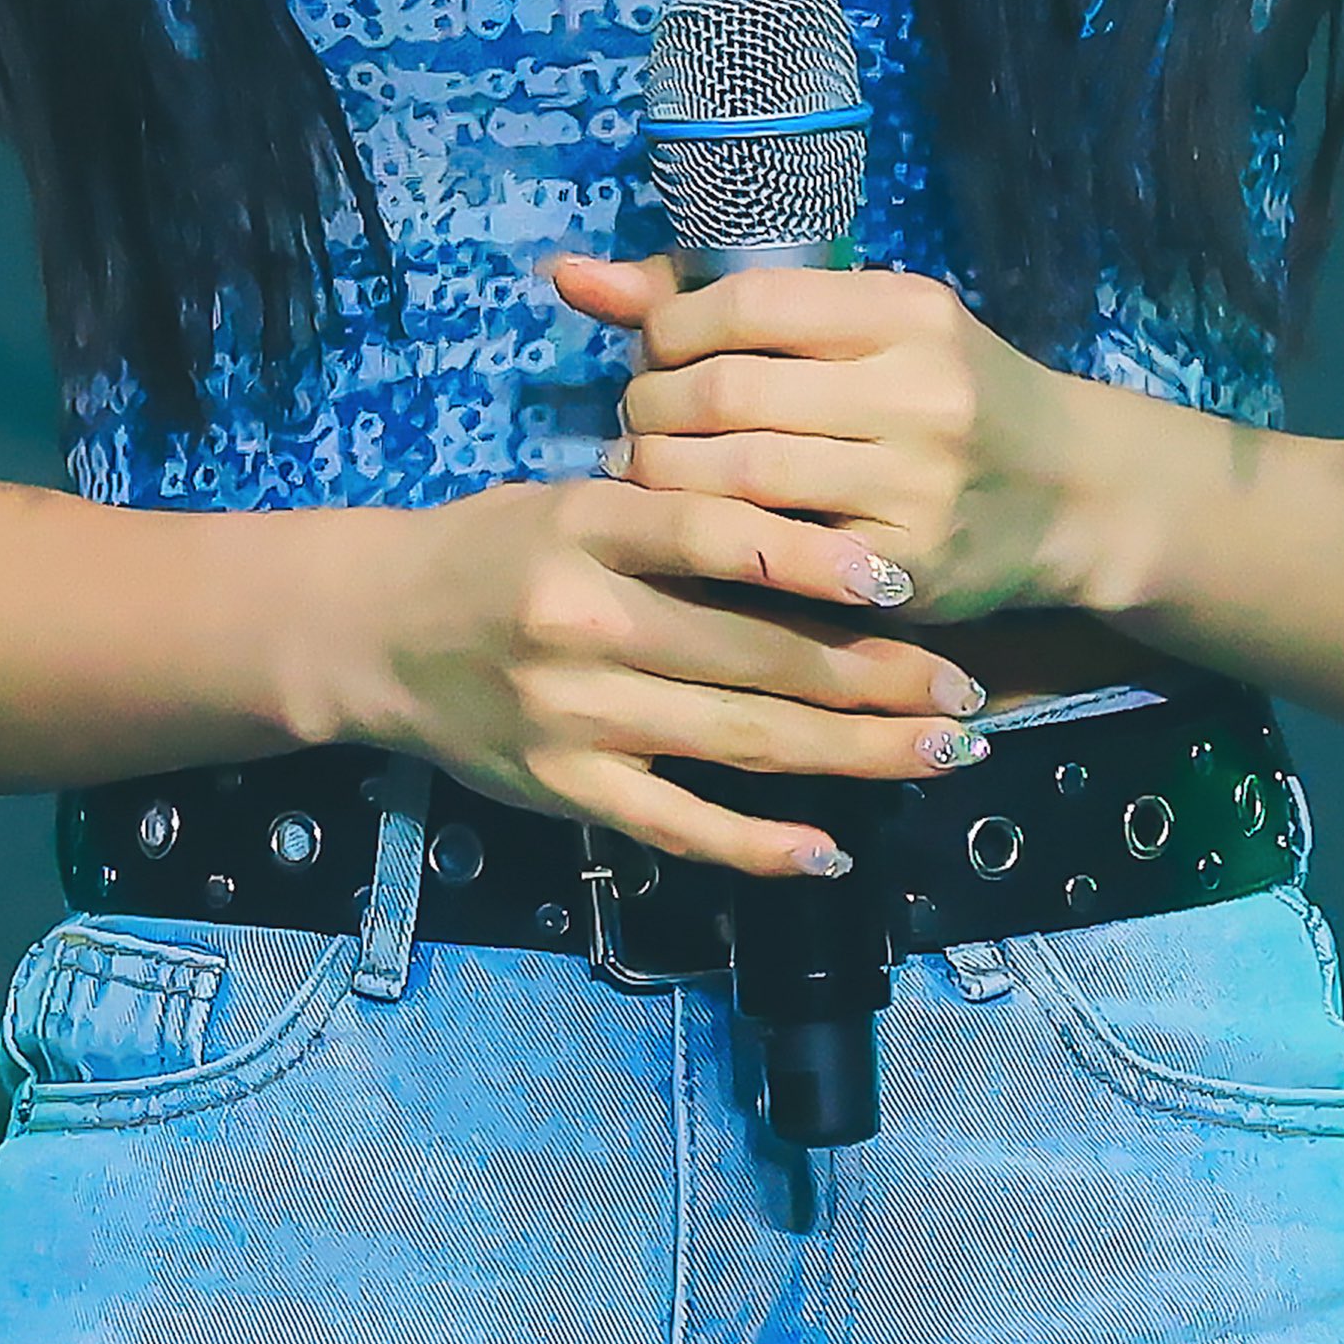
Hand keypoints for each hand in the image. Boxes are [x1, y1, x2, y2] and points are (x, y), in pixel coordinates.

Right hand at [350, 476, 1001, 886]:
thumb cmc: (498, 545)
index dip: (817, 561)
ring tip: (938, 751)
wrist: (377, 630)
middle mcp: (586, 621)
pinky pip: (679, 825)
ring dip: (852, 753)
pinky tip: (831, 847)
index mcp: (591, 527)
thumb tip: (812, 524)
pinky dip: (758, 844)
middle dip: (874, 677)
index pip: (719, 537)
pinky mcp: (567, 791)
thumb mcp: (574, 496)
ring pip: (739, 740)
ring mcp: (577, 715)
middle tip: (965, 690)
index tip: (905, 581)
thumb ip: (674, 512)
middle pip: (756, 655)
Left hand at [550, 249, 1086, 623]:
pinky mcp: (905, 573)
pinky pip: (771, 560)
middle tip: (636, 424)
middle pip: (727, 397)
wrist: (1072, 492)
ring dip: (664, 480)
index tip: (654, 353)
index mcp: (907, 311)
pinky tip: (693, 538)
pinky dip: (711, 546)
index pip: (745, 305)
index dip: (669, 330)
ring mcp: (915, 488)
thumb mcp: (864, 325)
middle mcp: (919, 393)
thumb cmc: (945, 391)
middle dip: (652, 410)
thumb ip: (720, 301)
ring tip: (650, 475)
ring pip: (736, 483)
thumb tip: (569, 275)